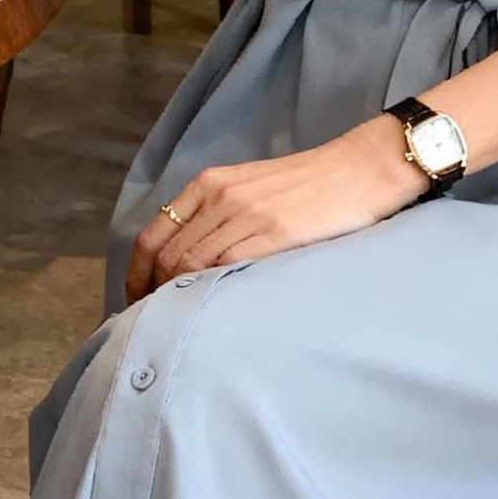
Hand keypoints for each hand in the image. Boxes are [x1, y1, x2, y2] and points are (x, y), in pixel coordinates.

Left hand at [124, 117, 423, 301]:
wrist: (362, 169)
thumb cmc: (312, 186)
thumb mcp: (253, 189)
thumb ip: (220, 216)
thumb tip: (193, 263)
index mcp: (210, 183)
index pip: (152, 236)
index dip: (136, 276)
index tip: (137, 304)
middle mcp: (220, 195)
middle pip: (165, 256)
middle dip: (150, 297)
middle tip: (154, 327)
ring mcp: (246, 213)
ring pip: (189, 265)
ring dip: (176, 301)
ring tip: (177, 329)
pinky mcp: (274, 233)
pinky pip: (225, 267)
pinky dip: (208, 294)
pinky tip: (209, 315)